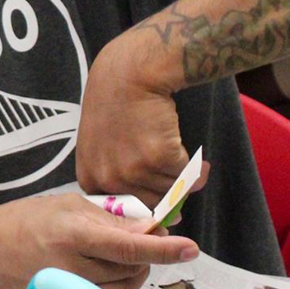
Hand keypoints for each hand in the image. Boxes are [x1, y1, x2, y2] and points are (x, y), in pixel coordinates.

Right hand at [0, 194, 198, 288]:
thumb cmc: (26, 220)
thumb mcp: (69, 205)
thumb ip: (112, 219)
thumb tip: (152, 230)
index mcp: (73, 235)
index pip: (129, 246)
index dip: (163, 248)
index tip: (190, 248)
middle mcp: (73, 268)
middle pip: (133, 269)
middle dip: (145, 254)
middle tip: (134, 237)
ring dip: (133, 272)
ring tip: (114, 255)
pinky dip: (119, 288)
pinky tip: (107, 273)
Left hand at [75, 37, 207, 208]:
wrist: (130, 74)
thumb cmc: (116, 105)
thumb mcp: (102, 146)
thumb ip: (123, 179)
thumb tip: (166, 214)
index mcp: (91, 178)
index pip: (122, 209)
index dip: (145, 201)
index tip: (158, 195)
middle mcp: (109, 178)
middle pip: (149, 204)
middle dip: (170, 194)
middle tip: (179, 179)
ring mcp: (133, 169)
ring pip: (169, 191)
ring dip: (186, 181)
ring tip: (190, 164)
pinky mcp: (158, 157)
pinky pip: (184, 175)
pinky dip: (195, 169)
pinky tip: (198, 159)